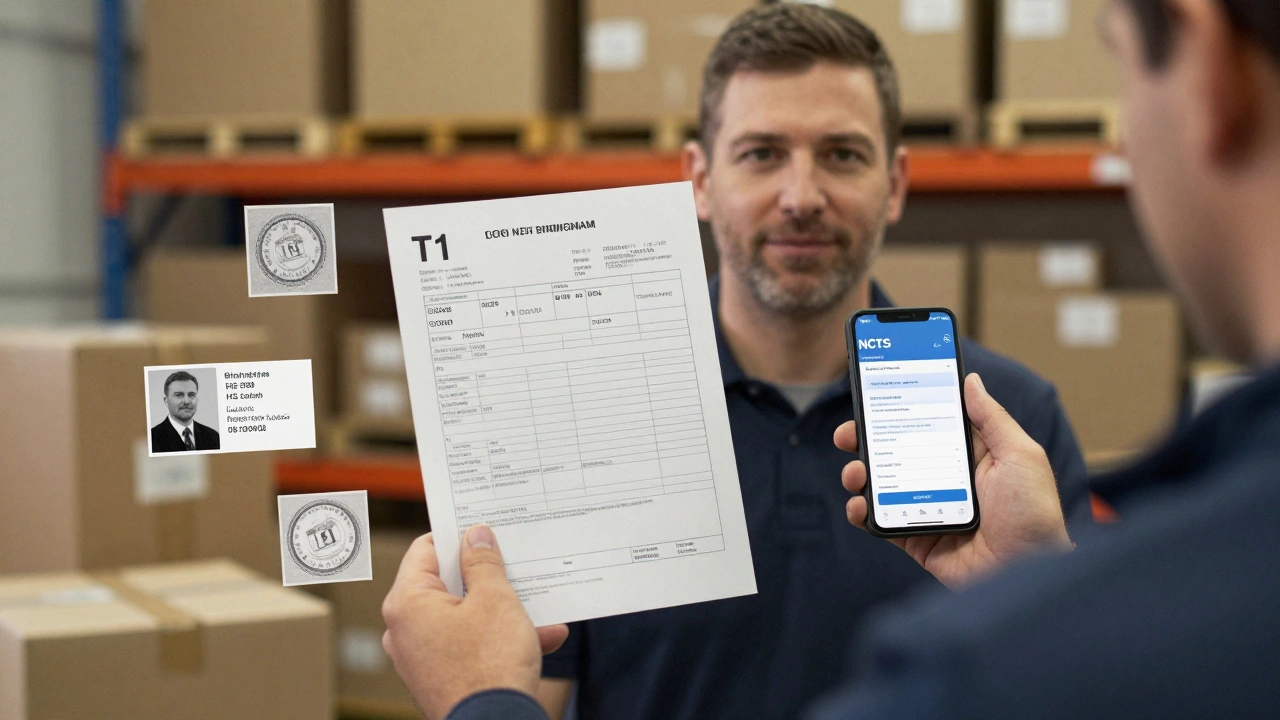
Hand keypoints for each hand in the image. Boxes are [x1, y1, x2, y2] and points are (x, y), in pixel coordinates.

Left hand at [381, 527, 569, 719]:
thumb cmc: (489, 665)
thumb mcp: (495, 600)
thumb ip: (483, 563)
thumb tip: (475, 537)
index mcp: (407, 602)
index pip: (425, 549)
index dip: (457, 536)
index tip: (483, 529)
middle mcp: (405, 628)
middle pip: (445, 583)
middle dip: (485, 575)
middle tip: (513, 561)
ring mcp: (421, 656)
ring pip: (463, 616)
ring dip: (501, 609)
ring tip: (538, 603)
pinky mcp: (440, 676)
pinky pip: (469, 644)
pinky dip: (499, 638)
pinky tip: (544, 637)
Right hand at [835, 373, 1071, 589]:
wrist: (1028, 573)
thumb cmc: (1034, 514)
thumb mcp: (1020, 455)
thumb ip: (992, 418)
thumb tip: (970, 381)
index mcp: (968, 456)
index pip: (927, 426)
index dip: (900, 411)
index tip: (875, 395)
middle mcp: (944, 480)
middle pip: (895, 452)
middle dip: (866, 440)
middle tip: (847, 434)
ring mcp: (926, 509)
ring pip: (881, 485)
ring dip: (859, 474)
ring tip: (855, 473)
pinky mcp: (916, 539)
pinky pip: (881, 522)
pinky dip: (862, 512)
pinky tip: (860, 505)